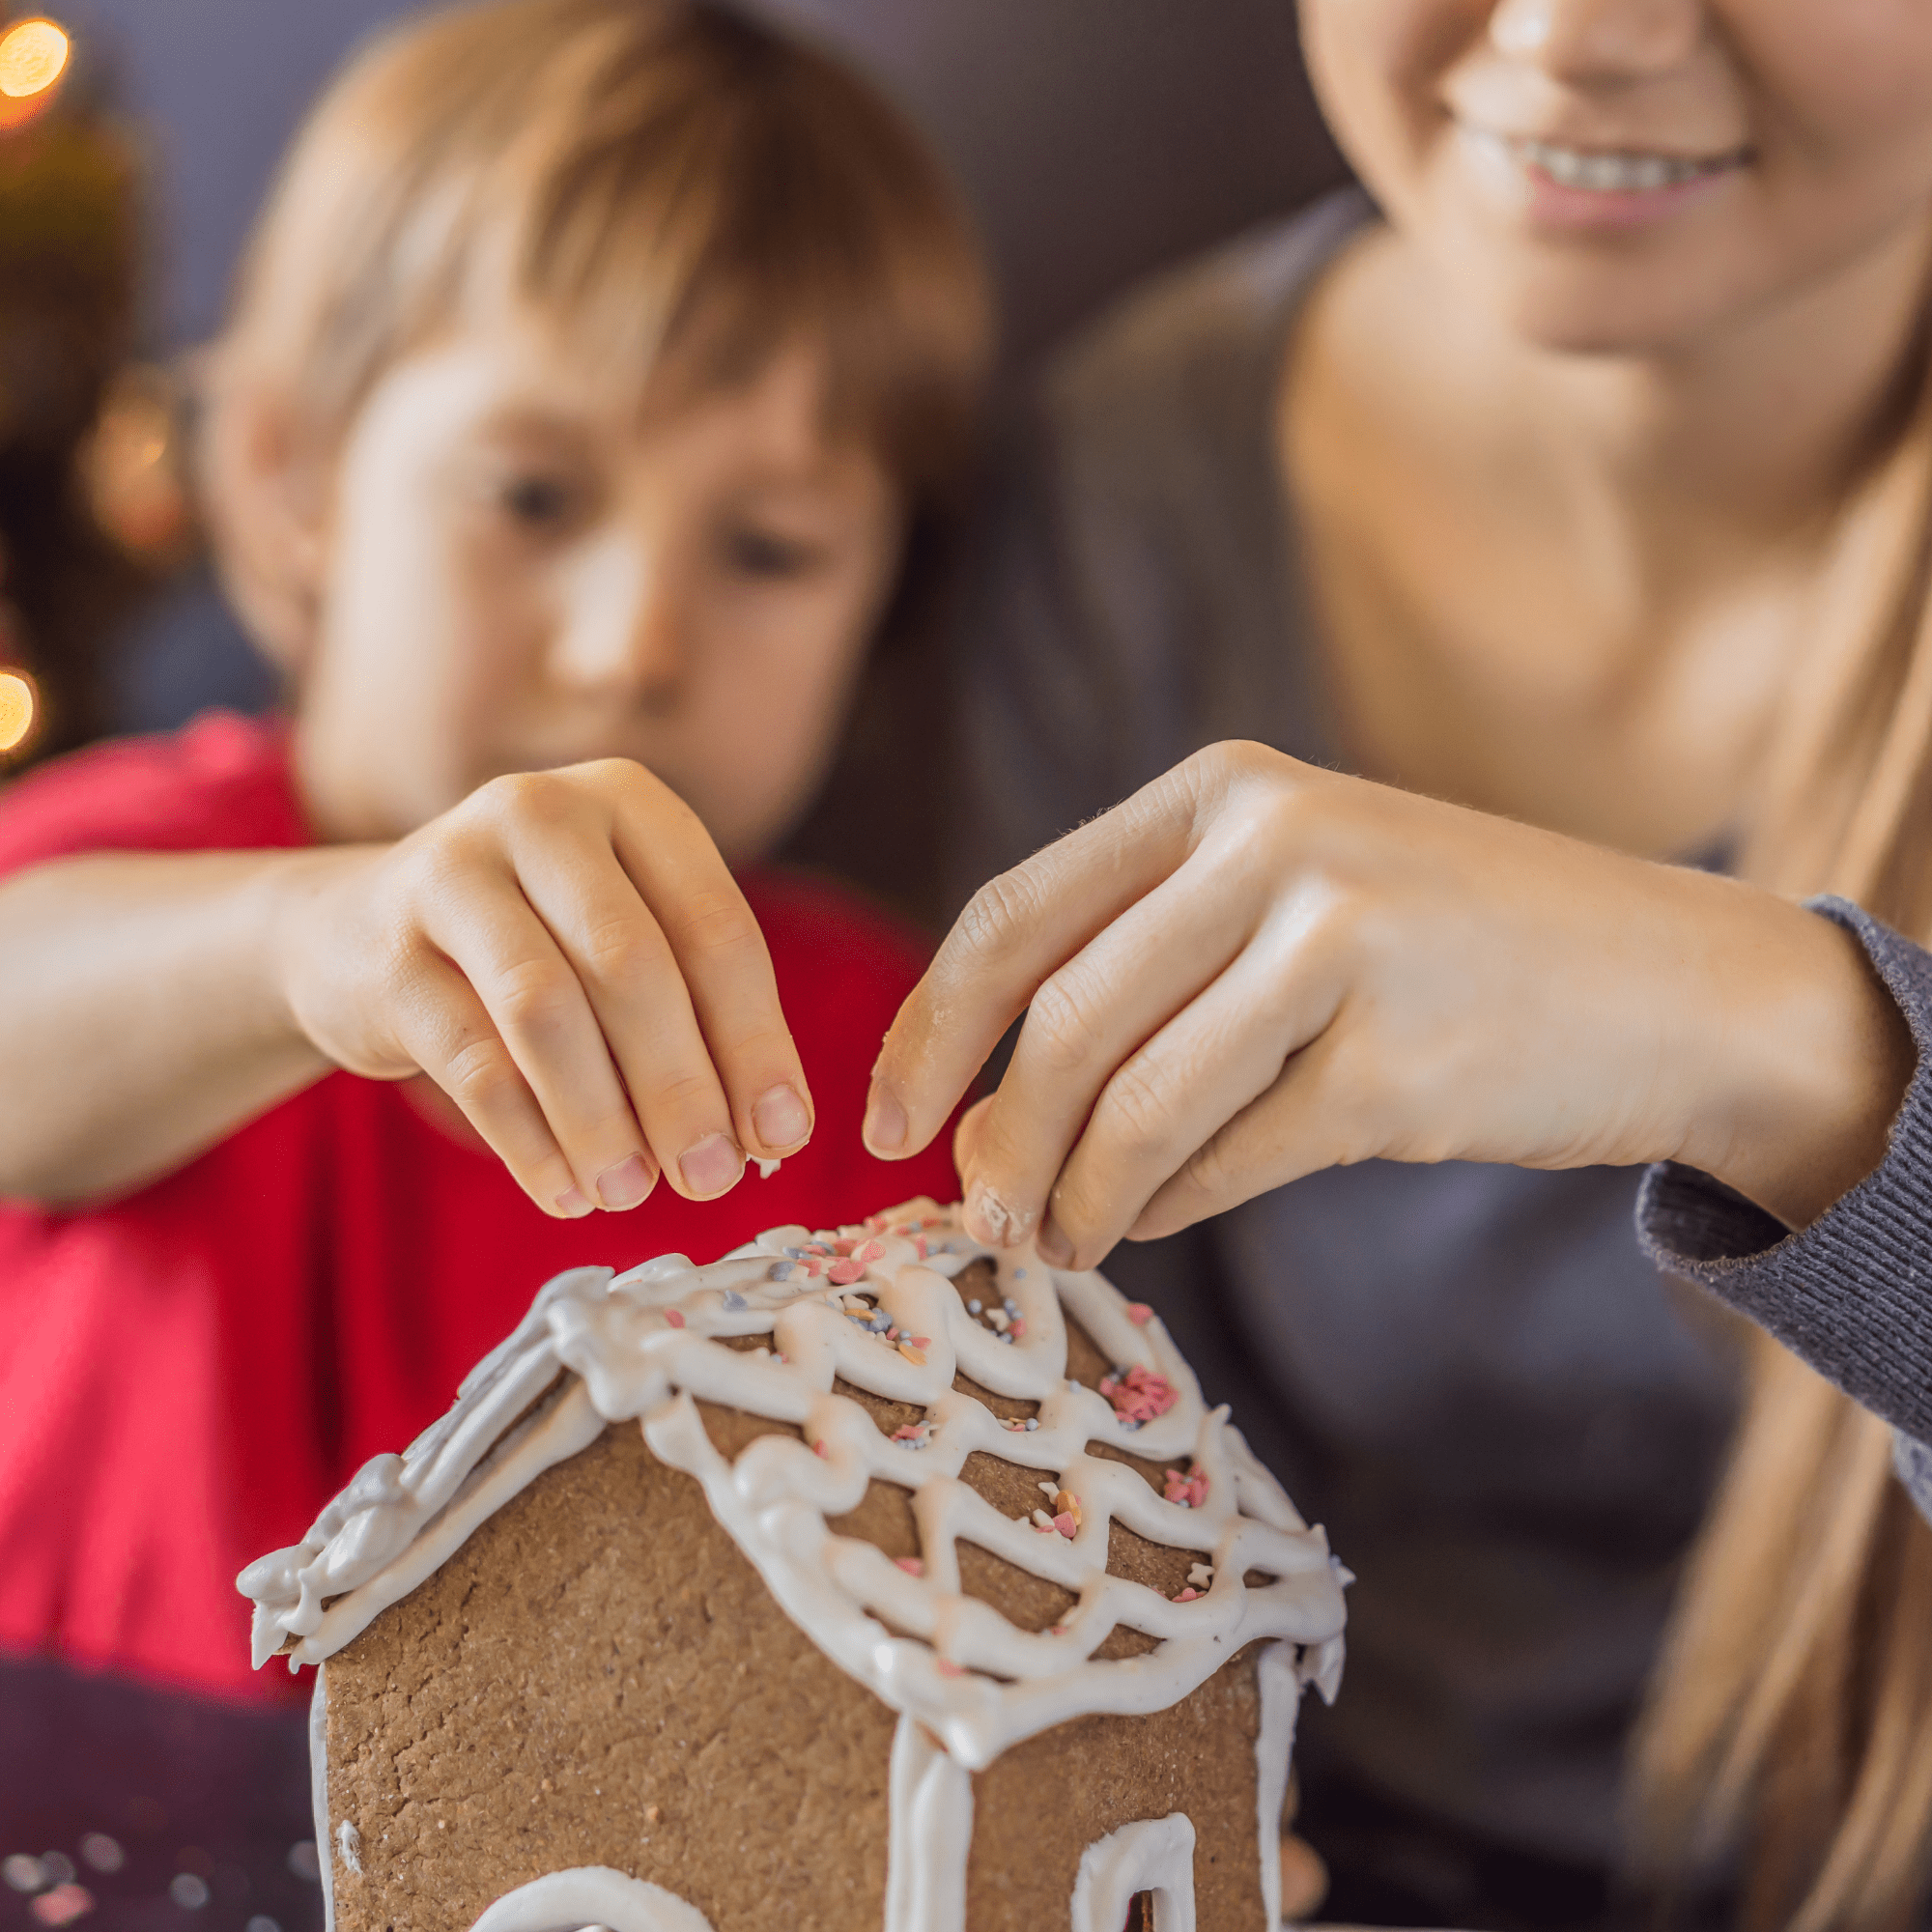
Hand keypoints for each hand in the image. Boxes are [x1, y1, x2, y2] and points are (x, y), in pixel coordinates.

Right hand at [273, 760, 810, 1216]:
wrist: (357, 932)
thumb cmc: (537, 943)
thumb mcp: (624, 944)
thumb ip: (698, 1016)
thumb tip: (770, 1133)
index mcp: (628, 801)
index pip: (715, 927)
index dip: (756, 1039)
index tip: (785, 1134)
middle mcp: (540, 813)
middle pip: (631, 964)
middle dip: (682, 1086)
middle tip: (713, 1178)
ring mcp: (450, 872)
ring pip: (547, 1010)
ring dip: (602, 1119)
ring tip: (635, 1193)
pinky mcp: (386, 950)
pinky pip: (472, 1060)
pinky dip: (529, 1141)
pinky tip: (566, 1193)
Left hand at [866, 742, 1910, 1266]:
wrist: (1674, 986)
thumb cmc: (1452, 953)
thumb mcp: (1293, 903)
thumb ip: (1142, 981)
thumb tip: (981, 1136)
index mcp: (1223, 794)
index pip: (1016, 915)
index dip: (930, 1029)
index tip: (885, 1124)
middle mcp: (1272, 845)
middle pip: (1062, 1022)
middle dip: (999, 1138)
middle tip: (977, 1218)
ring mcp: (1338, 944)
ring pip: (1136, 1105)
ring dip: (1076, 1198)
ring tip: (1057, 1245)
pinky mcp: (1393, 1059)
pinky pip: (1225, 1161)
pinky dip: (1167, 1210)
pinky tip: (1148, 1224)